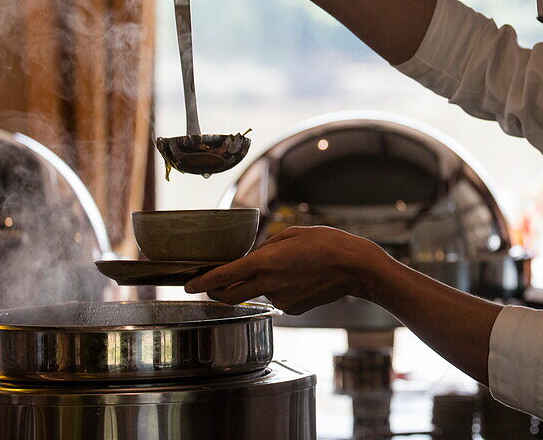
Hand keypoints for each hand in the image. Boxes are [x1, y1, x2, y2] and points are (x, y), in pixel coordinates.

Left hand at [184, 226, 385, 313]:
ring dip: (258, 284)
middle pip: (229, 296)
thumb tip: (254, 256)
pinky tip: (299, 278)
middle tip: (211, 285)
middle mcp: (269, 283)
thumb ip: (267, 247)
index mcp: (264, 262)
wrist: (354, 267)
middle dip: (216, 292)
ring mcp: (281, 299)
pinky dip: (280, 289)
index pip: (222, 276)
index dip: (201, 282)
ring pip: (258, 293)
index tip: (187, 285)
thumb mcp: (293, 234)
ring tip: (283, 268)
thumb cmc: (327, 243)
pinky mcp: (294, 308)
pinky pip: (278, 298)